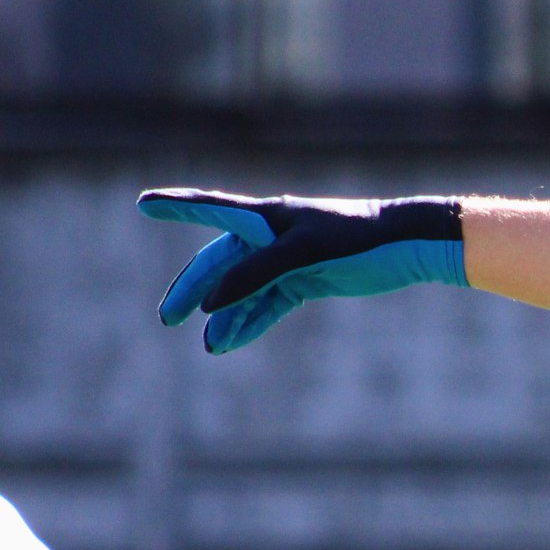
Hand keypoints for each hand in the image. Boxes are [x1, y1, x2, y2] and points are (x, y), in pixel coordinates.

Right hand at [140, 188, 466, 352]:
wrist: (406, 246)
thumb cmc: (357, 238)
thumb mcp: (304, 254)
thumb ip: (256, 274)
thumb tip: (213, 303)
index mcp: (266, 217)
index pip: (210, 208)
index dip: (176, 207)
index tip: (143, 203)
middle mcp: (270, 235)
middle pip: (220, 263)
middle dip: (194, 289)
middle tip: (168, 317)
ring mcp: (286, 260)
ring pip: (244, 290)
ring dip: (226, 317)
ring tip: (211, 346)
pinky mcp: (305, 281)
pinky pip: (269, 304)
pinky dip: (251, 322)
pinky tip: (232, 343)